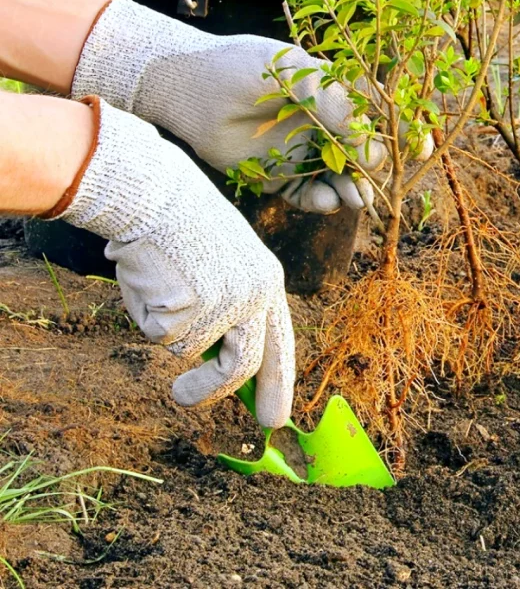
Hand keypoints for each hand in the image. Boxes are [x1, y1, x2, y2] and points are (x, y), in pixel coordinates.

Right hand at [48, 97, 294, 424]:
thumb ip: (229, 308)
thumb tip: (219, 361)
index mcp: (268, 281)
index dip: (278, 382)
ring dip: (172, 341)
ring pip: (191, 351)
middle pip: (244, 365)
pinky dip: (149, 315)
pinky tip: (150, 280)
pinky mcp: (191, 310)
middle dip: (216, 392)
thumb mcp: (223, 263)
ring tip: (162, 302)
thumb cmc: (182, 224)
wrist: (157, 192)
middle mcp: (254, 296)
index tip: (275, 417)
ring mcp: (224, 305)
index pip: (280, 343)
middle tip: (184, 400)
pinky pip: (161, 335)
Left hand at [72, 0, 384, 213]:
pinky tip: (326, 201)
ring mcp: (301, 151)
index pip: (377, 114)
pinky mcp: (277, 177)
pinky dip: (322, 201)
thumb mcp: (297, 77)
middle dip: (377, 170)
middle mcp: (321, 123)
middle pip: (364, 153)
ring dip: (354, 190)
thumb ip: (337, 108)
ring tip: (357, 199)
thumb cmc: (242, 69)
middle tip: (381, 182)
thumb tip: (374, 147)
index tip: (420, 149)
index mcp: (331, 92)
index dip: (401, 132)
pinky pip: (308, 195)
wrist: (187, 90)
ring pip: (340, 178)